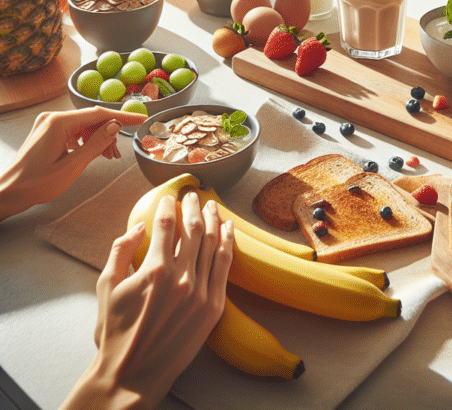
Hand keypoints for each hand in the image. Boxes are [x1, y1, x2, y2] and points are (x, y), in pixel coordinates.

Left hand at [0, 107, 146, 219]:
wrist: (10, 191)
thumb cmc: (36, 182)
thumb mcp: (72, 165)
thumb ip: (96, 144)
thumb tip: (115, 127)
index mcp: (58, 123)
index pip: (98, 114)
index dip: (121, 116)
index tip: (140, 119)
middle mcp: (53, 118)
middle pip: (91, 119)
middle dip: (109, 133)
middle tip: (117, 153)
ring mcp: (49, 123)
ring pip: (84, 124)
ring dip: (98, 137)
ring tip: (107, 156)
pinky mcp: (48, 130)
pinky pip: (75, 130)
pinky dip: (87, 139)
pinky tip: (93, 152)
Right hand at [62, 192, 233, 409]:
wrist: (133, 373)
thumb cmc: (115, 331)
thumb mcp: (106, 287)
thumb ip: (119, 251)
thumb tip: (137, 227)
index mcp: (154, 270)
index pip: (167, 226)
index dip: (169, 207)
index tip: (170, 197)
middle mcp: (181, 277)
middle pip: (193, 229)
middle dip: (193, 207)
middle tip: (193, 195)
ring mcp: (201, 292)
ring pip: (213, 243)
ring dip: (213, 220)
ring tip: (212, 205)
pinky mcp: (214, 306)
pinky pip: (225, 266)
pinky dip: (227, 243)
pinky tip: (227, 229)